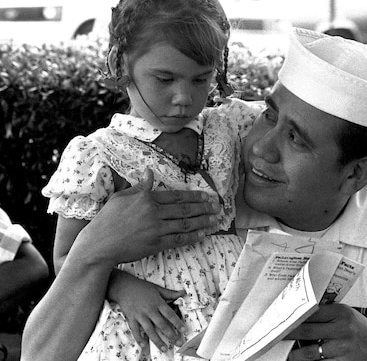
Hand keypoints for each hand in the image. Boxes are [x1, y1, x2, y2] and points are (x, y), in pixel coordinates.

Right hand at [76, 168, 221, 267]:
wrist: (98, 245)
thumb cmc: (107, 220)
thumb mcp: (121, 197)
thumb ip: (139, 186)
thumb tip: (149, 172)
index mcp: (147, 198)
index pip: (177, 196)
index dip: (194, 196)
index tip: (207, 195)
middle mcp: (154, 212)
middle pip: (185, 209)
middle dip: (204, 207)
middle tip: (217, 207)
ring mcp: (156, 229)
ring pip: (185, 224)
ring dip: (203, 221)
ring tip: (215, 220)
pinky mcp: (156, 244)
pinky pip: (179, 239)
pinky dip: (192, 236)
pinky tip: (202, 234)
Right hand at [108, 270, 186, 350]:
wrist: (124, 286)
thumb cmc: (142, 287)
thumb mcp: (158, 289)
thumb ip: (170, 293)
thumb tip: (182, 293)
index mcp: (158, 303)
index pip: (170, 314)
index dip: (177, 323)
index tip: (184, 330)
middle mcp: (150, 310)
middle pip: (162, 325)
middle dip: (171, 335)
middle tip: (178, 343)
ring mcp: (140, 315)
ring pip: (150, 330)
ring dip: (157, 340)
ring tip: (164, 348)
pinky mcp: (131, 319)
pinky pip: (135, 331)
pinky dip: (140, 339)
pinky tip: (145, 346)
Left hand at [285, 304, 366, 360]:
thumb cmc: (360, 328)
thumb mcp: (346, 314)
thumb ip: (327, 313)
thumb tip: (301, 313)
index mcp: (341, 312)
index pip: (311, 312)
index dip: (295, 315)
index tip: (282, 317)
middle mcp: (341, 329)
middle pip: (306, 331)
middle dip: (288, 334)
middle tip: (275, 335)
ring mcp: (342, 347)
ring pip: (310, 352)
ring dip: (295, 354)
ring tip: (285, 353)